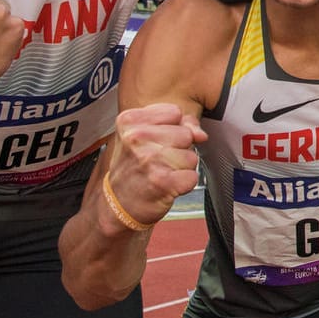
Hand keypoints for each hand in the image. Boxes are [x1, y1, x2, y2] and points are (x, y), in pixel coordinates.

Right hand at [107, 103, 206, 228]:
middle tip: (158, 161)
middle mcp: (137, 138)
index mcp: (130, 121)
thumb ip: (177, 125)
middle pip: (186, 134)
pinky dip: (184, 184)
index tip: (156, 141)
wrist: (117, 205)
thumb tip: (200, 134)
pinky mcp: (162, 182)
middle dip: (179, 149)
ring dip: (182, 168)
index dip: (172, 128)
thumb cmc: (133, 169)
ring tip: (161, 173)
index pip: (175, 112)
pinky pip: (192, 176)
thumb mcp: (144, 137)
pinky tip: (167, 185)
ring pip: (191, 156)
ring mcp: (150, 160)